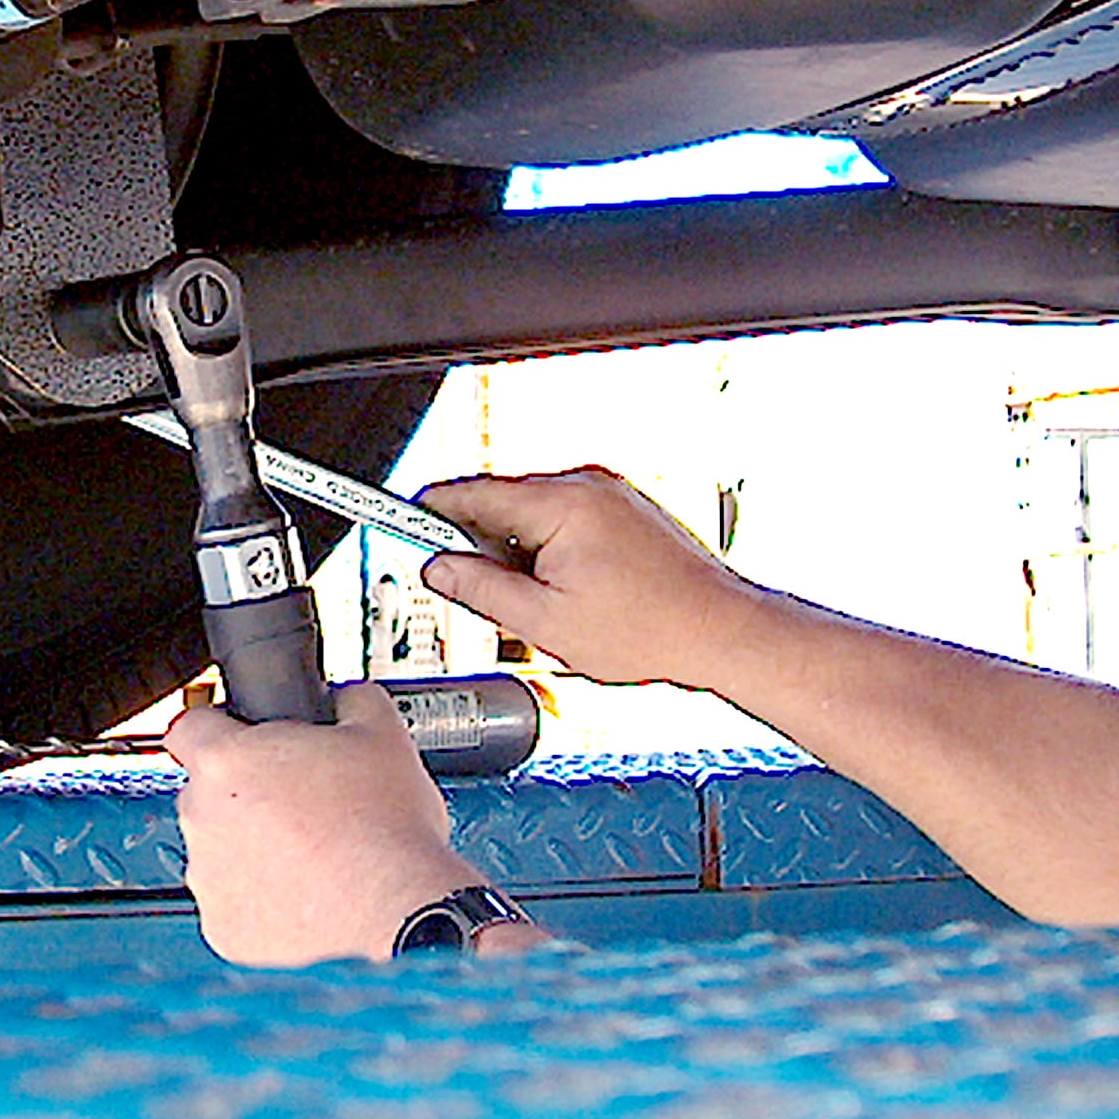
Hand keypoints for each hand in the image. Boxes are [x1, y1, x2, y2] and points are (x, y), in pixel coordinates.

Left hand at [164, 681, 482, 965]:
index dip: (217, 727)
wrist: (399, 910)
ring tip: (311, 856)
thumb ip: (349, 698)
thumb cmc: (386, 828)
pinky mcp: (224, 931)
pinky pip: (234, 908)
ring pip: (219, 854)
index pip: (188, 727)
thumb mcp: (381, 733)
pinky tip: (306, 896)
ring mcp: (208, 880)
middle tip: (300, 804)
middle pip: (208, 794)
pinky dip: (262, 904)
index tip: (239, 738)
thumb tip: (343, 698)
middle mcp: (202, 820)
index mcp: (227, 762)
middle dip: (246, 796)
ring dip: (252, 852)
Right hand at [419, 467, 758, 688]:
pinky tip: (576, 595)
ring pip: (534, 517)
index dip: (428, 511)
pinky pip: (568, 522)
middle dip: (485, 549)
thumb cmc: (650, 630)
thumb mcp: (545, 623)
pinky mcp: (626, 510)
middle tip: (494, 599)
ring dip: (523, 556)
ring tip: (552, 606)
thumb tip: (440, 569)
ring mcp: (611, 495)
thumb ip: (481, 589)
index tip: (398, 516)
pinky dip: (554, 553)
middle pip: (502, 506)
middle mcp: (587, 486)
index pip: (471, 494)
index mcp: (561, 504)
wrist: (721, 632)